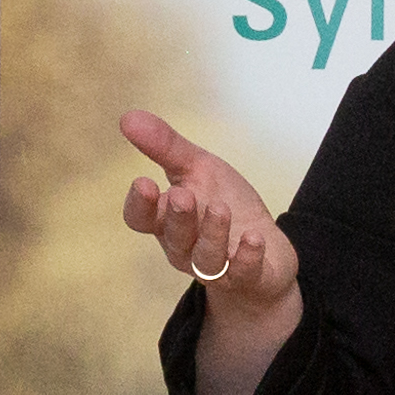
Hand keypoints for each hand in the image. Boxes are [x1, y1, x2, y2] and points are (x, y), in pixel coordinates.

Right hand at [120, 110, 299, 314]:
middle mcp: (186, 247)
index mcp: (167, 220)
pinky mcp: (247, 278)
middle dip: (177, 218)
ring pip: (205, 258)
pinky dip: (247, 257)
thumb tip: (127, 116)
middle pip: (174, 238)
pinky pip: (242, 273)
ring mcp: (216, 266)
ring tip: (220, 208)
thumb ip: (166, 147)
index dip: (140, 205)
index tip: (144, 182)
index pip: (140, 219)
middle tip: (184, 195)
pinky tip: (254, 237)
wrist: (266, 248)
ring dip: (213, 233)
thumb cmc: (225, 204)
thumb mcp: (199, 169)